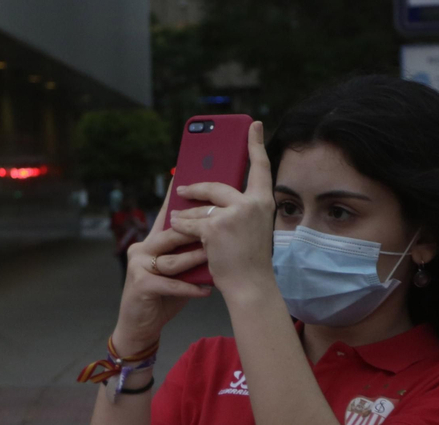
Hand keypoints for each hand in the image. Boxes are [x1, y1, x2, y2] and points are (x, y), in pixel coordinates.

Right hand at [113, 185, 212, 352]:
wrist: (140, 327)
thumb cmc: (164, 298)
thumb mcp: (178, 272)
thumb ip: (190, 255)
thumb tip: (218, 239)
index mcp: (152, 242)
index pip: (166, 215)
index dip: (177, 197)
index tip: (190, 177)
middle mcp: (142, 248)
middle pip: (172, 233)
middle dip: (196, 230)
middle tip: (220, 225)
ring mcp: (138, 266)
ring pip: (172, 258)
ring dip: (195, 259)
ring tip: (215, 258)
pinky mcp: (140, 285)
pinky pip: (170, 283)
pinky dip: (190, 288)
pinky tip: (206, 290)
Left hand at [168, 120, 275, 299]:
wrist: (250, 286)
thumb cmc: (249, 260)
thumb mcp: (251, 228)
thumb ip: (238, 209)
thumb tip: (210, 195)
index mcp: (264, 202)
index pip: (261, 167)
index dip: (255, 144)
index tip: (253, 124)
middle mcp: (252, 204)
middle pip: (217, 186)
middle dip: (197, 188)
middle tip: (183, 187)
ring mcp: (234, 214)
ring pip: (201, 207)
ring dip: (186, 214)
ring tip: (176, 217)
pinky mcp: (215, 227)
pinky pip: (191, 222)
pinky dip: (181, 226)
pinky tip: (174, 226)